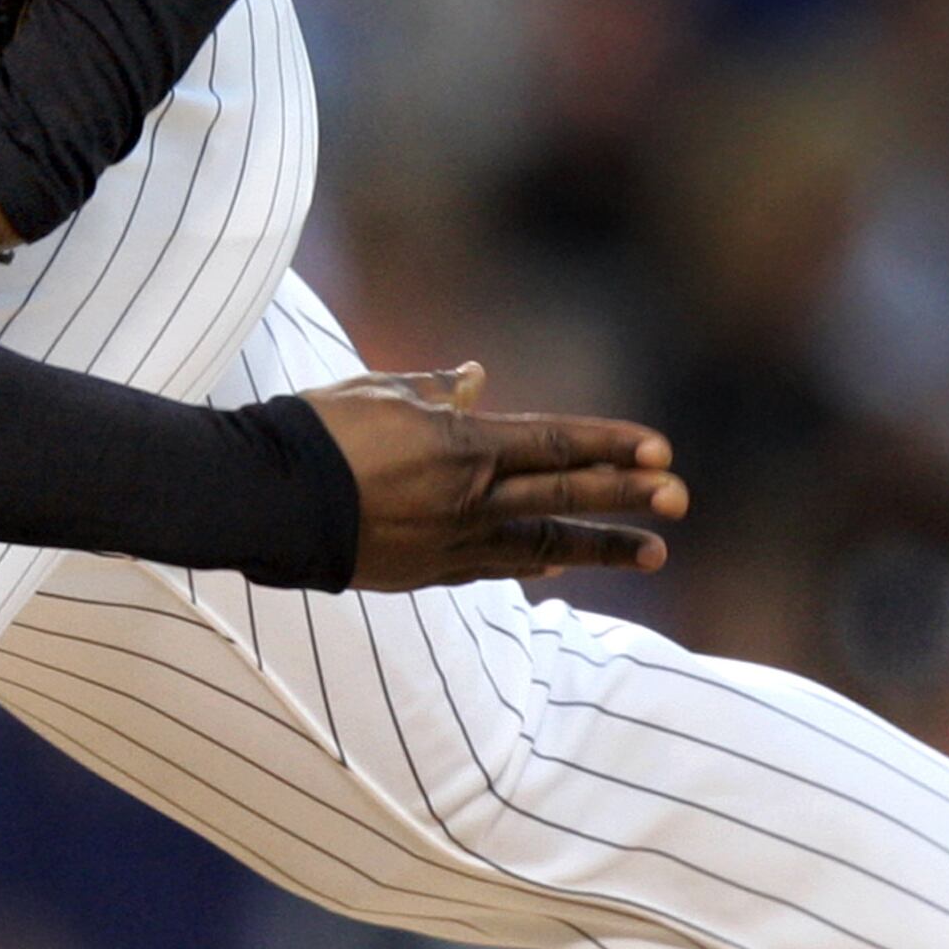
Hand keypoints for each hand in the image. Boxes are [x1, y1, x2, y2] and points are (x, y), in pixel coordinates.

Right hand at [300, 363, 687, 590]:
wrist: (268, 499)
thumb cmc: (317, 430)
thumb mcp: (379, 391)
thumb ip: (436, 390)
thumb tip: (475, 377)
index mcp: (463, 446)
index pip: (555, 444)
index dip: (610, 445)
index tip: (661, 450)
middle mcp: (470, 498)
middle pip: (565, 496)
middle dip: (628, 496)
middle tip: (681, 500)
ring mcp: (453, 541)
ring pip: (544, 544)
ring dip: (602, 546)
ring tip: (652, 554)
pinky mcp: (428, 571)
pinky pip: (496, 566)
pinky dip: (534, 562)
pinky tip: (559, 564)